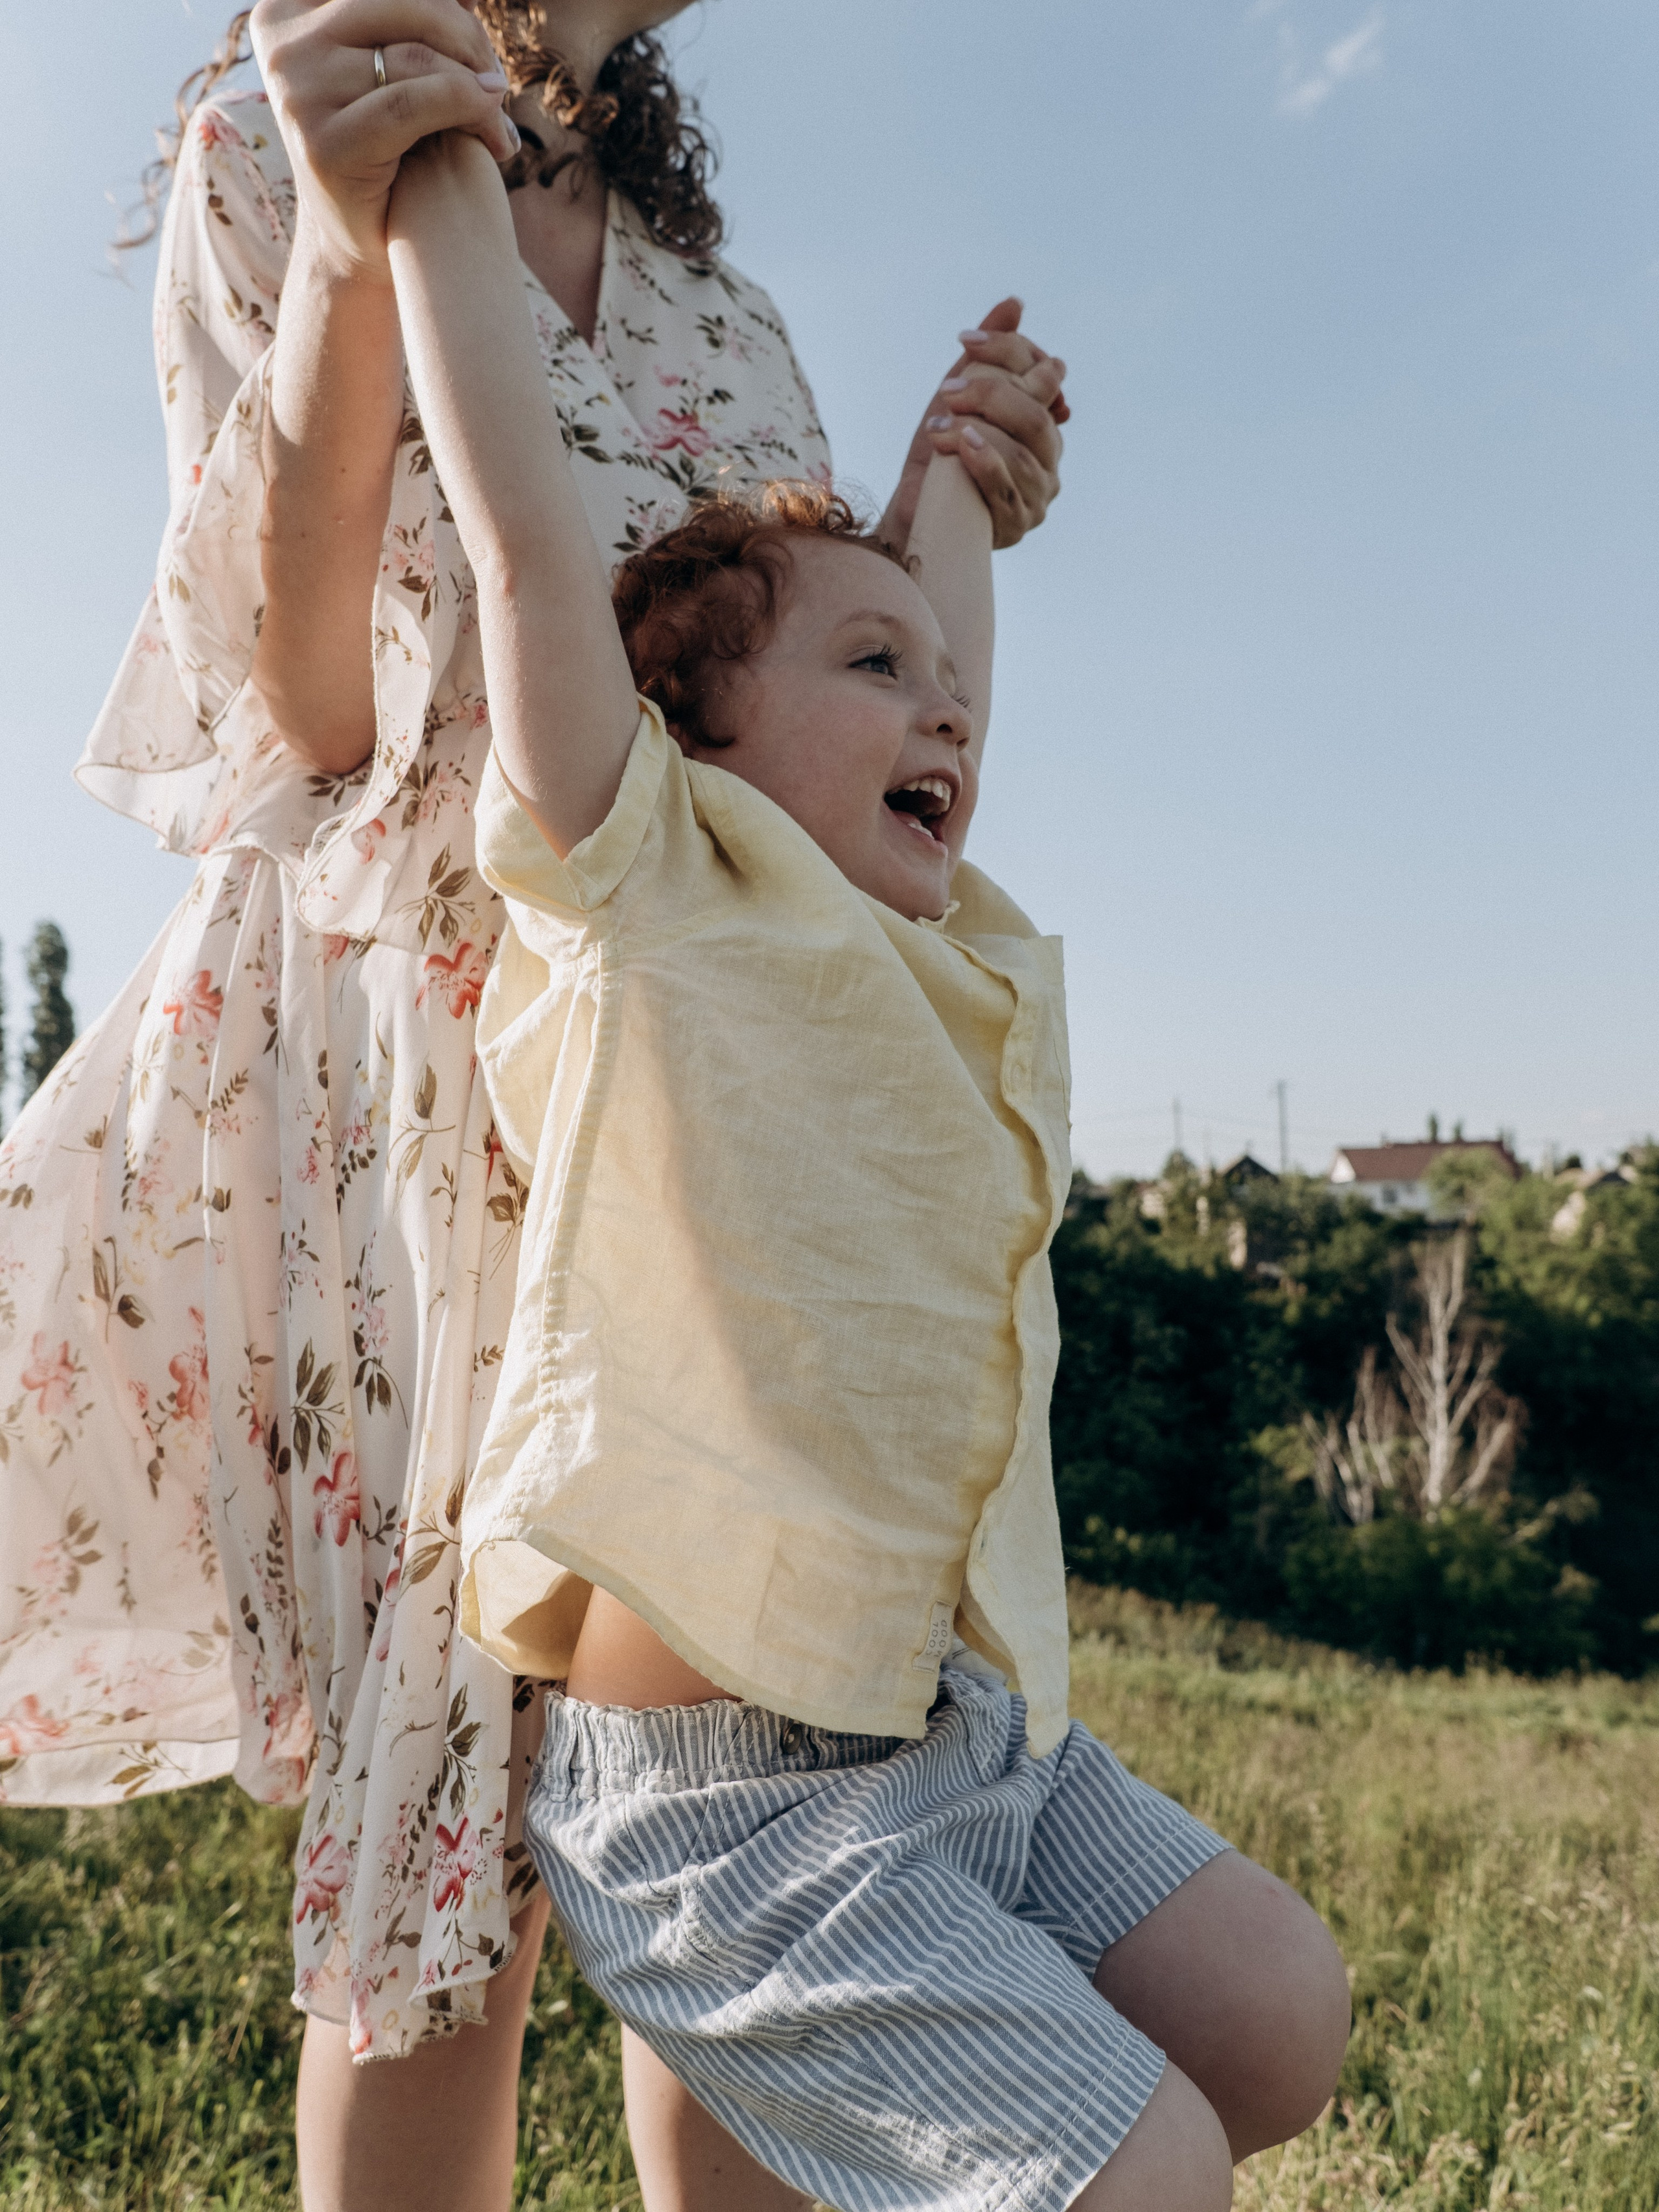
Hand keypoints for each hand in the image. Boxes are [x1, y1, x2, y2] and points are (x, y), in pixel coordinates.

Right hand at [251, 0, 519, 280]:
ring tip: (499, 118)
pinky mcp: (323, 143)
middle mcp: (283, 41)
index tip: (474, 38)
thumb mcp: (391, 64)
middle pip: (406, 4)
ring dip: (478, 85)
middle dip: (468, 38)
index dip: (446, 6)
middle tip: (497, 82)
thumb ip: (412, 20)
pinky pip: (412, 104)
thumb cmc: (388, 146)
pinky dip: (469, 113)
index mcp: (289, 8)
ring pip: (416, 55)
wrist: (364, 242)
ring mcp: (296, 91)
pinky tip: (498, 140)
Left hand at [882, 298, 1066, 553]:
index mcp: (1043, 425)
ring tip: (940, 427)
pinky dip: (985, 462)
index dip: (1009, 352)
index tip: (964, 341)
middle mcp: (1048, 460)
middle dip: (991, 396)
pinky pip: (1007, 488)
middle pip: (1037, 416)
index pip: (1044, 376)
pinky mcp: (1015, 525)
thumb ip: (986, 357)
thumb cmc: (937, 459)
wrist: (912, 517)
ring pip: (1023, 452)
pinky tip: (963, 447)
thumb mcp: (957, 400)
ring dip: (978, 431)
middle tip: (947, 393)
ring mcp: (1037, 496)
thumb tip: (1014, 304)